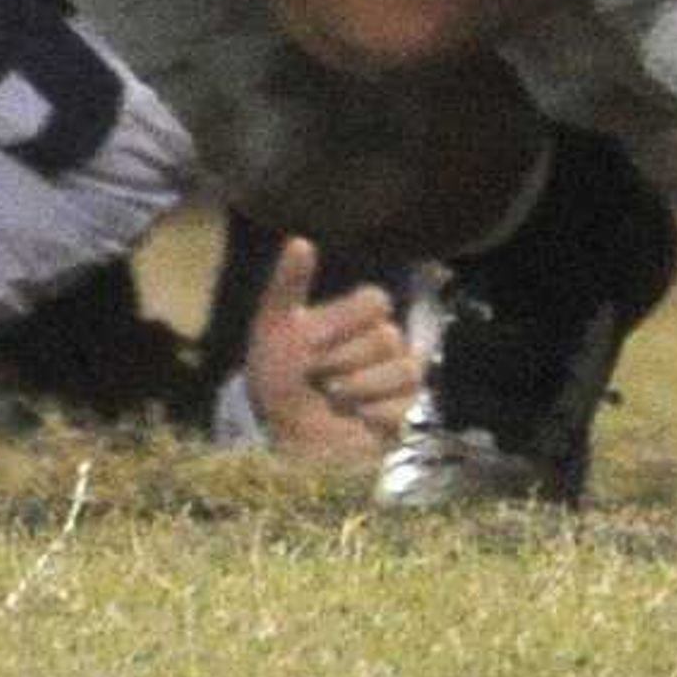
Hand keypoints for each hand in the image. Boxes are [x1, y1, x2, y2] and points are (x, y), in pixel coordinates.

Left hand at [240, 238, 419, 465]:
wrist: (276, 436)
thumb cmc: (276, 378)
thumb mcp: (273, 328)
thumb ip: (287, 285)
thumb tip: (300, 240)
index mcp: (358, 317)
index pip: (376, 301)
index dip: (343, 323)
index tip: (309, 344)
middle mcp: (384, 343)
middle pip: (387, 337)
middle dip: (341, 361)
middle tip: (317, 377)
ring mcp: (396, 380)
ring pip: (403, 369)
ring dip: (357, 387)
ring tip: (332, 398)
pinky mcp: (401, 415)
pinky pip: (401, 406)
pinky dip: (368, 414)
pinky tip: (349, 419)